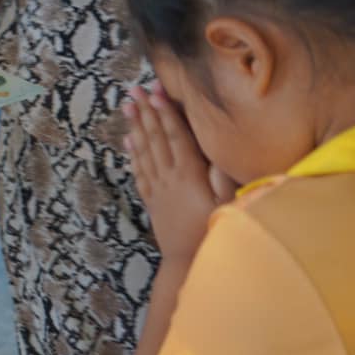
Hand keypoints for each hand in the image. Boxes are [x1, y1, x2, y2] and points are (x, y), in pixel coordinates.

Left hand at [122, 83, 227, 265]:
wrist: (188, 264)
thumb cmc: (214, 233)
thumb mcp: (227, 206)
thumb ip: (222, 178)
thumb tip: (215, 152)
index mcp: (189, 174)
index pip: (175, 136)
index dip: (166, 113)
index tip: (156, 93)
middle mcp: (169, 177)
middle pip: (155, 138)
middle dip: (146, 112)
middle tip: (134, 90)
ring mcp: (158, 189)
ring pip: (144, 151)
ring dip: (135, 127)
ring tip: (127, 107)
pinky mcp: (152, 201)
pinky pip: (139, 172)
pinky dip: (133, 154)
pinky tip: (127, 141)